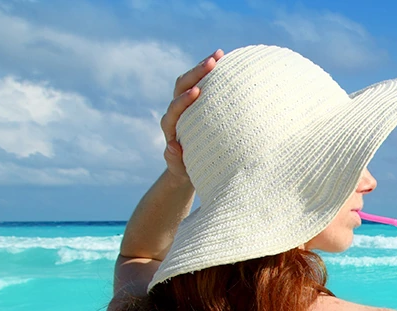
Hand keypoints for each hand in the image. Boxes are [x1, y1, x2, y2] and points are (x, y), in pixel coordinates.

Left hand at [161, 48, 224, 181]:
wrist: (187, 164)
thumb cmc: (186, 169)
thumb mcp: (181, 169)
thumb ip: (174, 160)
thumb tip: (171, 146)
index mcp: (170, 126)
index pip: (174, 109)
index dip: (183, 100)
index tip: (197, 91)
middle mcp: (176, 111)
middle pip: (181, 86)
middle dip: (195, 73)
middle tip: (213, 62)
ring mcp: (186, 103)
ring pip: (190, 80)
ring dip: (203, 66)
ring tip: (220, 54)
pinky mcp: (195, 101)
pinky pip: (201, 82)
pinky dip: (211, 72)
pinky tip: (226, 62)